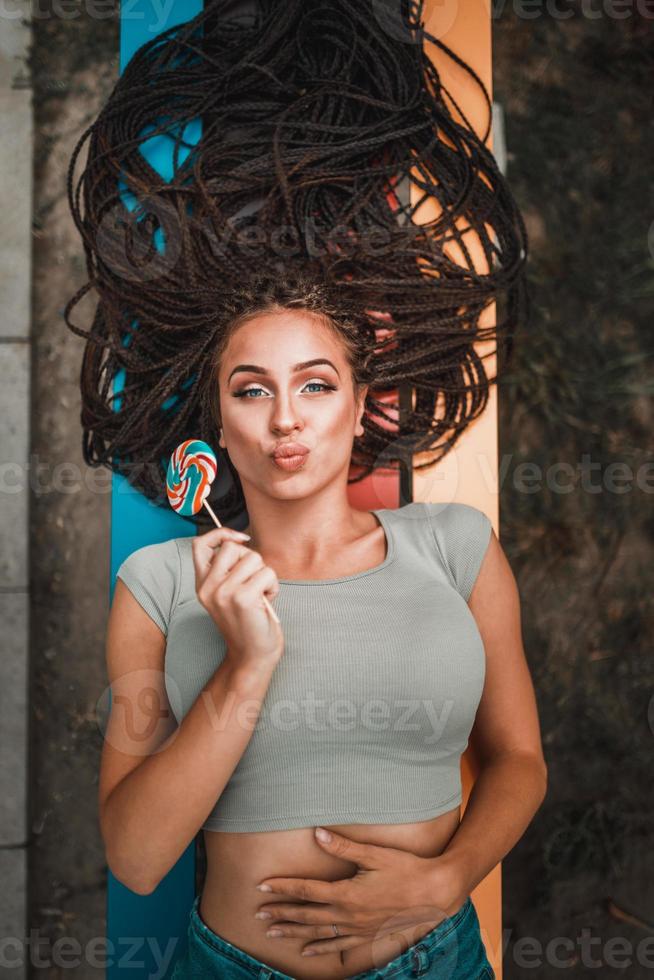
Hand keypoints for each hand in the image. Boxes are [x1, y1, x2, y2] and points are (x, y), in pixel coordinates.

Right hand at [192, 526, 283, 667]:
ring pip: (254, 558)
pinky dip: (273, 586)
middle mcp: (208, 587)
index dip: (220, 534)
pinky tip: (267, 602)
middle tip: (254, 582)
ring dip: (265, 575)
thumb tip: (240, 539)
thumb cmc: (248, 621)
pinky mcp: (242, 598)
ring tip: (261, 595)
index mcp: (202, 584)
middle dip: (252, 559)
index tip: (240, 539)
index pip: (199, 544)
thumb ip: (229, 569)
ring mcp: (223, 592)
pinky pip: (267, 573)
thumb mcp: (230, 593)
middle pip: (233, 548)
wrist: (253, 656)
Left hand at [254, 827, 466, 956]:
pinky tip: (306, 951)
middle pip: (307, 915)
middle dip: (281, 914)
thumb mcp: (374, 854)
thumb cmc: (405, 868)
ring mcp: (357, 928)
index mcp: (346, 893)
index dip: (283, 888)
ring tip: (272, 933)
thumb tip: (317, 833)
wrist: (433, 893)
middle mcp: (348, 915)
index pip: (307, 891)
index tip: (263, 887)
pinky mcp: (367, 935)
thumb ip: (343, 847)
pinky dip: (320, 949)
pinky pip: (338, 946)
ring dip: (293, 933)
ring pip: (318, 933)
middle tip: (258, 914)